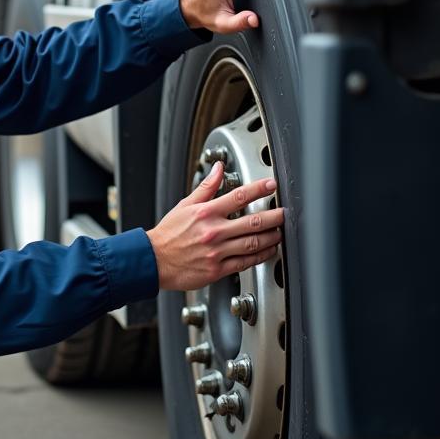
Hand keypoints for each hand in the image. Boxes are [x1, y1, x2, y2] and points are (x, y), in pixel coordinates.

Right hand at [146, 162, 282, 290]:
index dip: (258, 189)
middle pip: (252, 222)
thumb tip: (219, 169)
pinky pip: (245, 263)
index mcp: (206, 213)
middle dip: (273, 216)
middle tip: (285, 212)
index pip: (238, 197)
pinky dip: (260, 256)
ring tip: (280, 232)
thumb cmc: (169, 234)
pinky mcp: (218, 269)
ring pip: (252, 244)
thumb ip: (206, 187)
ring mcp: (217, 252)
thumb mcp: (185, 205)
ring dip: (271, 237)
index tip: (271, 185)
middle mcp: (213, 232)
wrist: (154, 261)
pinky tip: (268, 251)